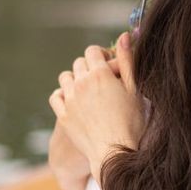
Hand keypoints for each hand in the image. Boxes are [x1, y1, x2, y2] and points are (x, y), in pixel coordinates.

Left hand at [49, 32, 145, 181]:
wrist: (115, 154)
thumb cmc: (131, 122)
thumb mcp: (135, 89)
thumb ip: (127, 60)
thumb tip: (124, 35)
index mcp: (100, 74)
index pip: (93, 51)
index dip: (101, 55)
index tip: (108, 64)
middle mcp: (81, 83)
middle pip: (79, 63)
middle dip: (89, 67)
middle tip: (101, 80)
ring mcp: (70, 100)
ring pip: (65, 78)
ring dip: (75, 79)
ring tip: (87, 90)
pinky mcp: (62, 115)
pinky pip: (55, 96)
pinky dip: (63, 95)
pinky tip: (73, 100)